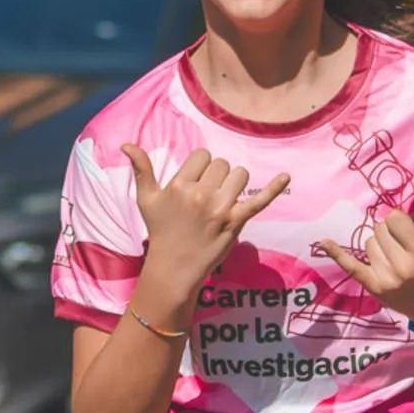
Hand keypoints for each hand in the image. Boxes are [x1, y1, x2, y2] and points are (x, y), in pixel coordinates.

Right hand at [122, 145, 289, 300]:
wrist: (174, 268)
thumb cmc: (160, 231)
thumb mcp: (146, 199)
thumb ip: (141, 169)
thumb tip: (126, 144)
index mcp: (179, 185)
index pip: (202, 156)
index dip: (200, 168)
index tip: (195, 184)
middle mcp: (199, 194)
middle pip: (221, 164)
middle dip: (216, 176)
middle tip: (207, 196)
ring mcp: (219, 208)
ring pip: (239, 175)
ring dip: (234, 183)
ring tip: (223, 199)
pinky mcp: (235, 222)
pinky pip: (259, 200)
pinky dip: (274, 188)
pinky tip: (287, 176)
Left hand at [317, 210, 413, 334]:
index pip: (394, 219)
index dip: (399, 221)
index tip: (407, 229)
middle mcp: (403, 267)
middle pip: (380, 230)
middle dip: (390, 232)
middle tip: (403, 245)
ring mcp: (386, 279)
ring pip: (369, 244)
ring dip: (380, 245)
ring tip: (397, 257)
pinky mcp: (374, 288)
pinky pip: (351, 266)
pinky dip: (336, 254)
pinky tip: (323, 241)